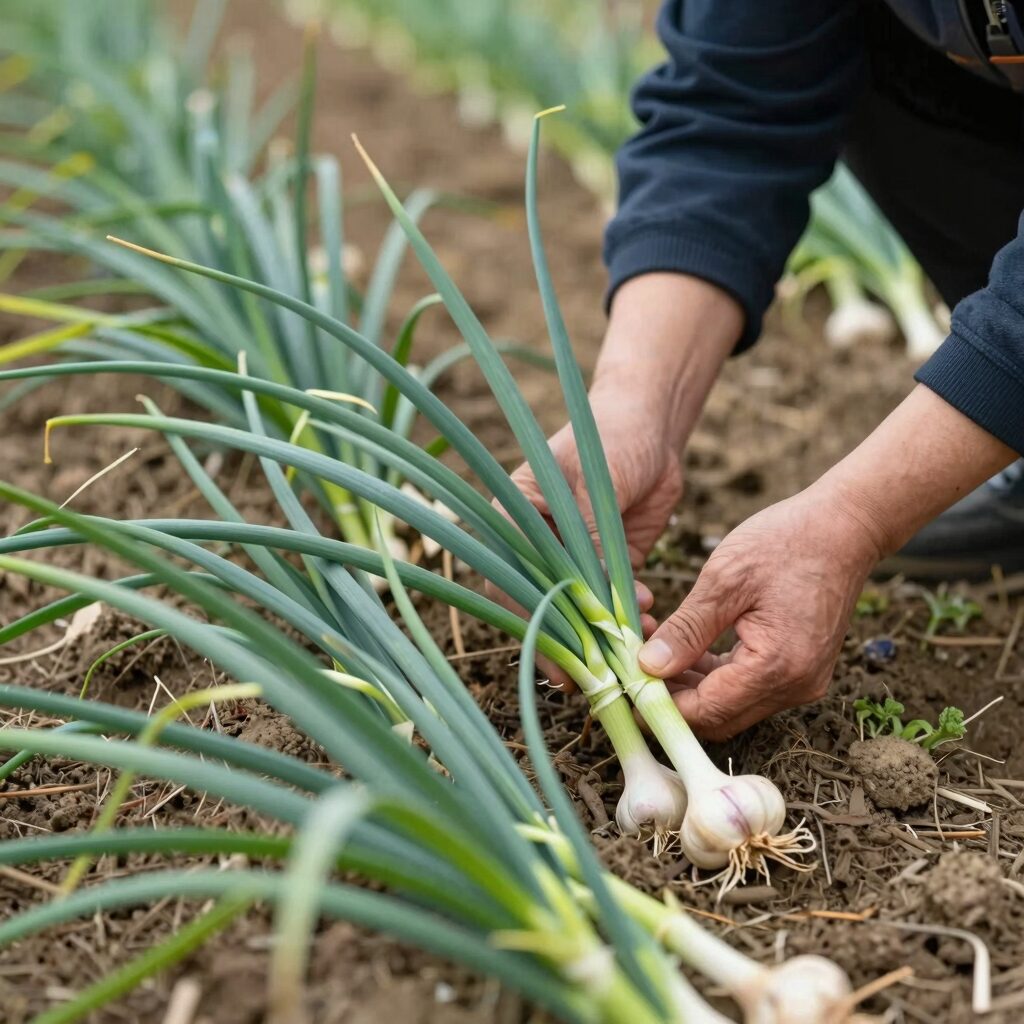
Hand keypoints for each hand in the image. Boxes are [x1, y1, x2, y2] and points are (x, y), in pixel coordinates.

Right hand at [498, 385, 682, 687]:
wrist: (652, 425)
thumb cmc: (613, 436)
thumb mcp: (597, 481)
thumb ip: (588, 532)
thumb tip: (590, 590)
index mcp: (515, 518)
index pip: (508, 580)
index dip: (528, 621)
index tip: (556, 654)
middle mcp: (538, 544)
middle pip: (542, 605)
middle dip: (570, 642)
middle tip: (596, 674)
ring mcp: (573, 556)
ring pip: (579, 610)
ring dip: (603, 633)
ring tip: (634, 642)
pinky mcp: (606, 563)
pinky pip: (610, 601)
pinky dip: (626, 616)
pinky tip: (647, 616)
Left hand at [636, 383, 1016, 739]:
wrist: (846, 527)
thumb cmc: (788, 542)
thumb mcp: (726, 579)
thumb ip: (687, 628)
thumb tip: (648, 666)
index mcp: (777, 666)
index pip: (706, 712)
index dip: (660, 706)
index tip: (626, 686)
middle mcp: (795, 686)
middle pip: (719, 718)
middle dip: (673, 702)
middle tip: (634, 672)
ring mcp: (802, 682)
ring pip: (731, 706)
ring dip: (692, 689)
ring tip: (655, 655)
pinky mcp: (801, 670)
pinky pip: (748, 689)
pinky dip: (716, 678)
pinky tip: (688, 653)